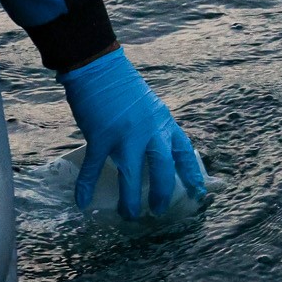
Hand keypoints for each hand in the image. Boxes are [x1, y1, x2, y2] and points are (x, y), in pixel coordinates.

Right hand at [58, 47, 206, 216]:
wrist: (100, 67)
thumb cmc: (123, 87)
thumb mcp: (149, 107)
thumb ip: (154, 129)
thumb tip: (154, 153)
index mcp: (164, 122)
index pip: (184, 152)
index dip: (192, 174)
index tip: (199, 192)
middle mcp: (149, 130)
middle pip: (162, 168)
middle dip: (163, 193)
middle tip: (159, 211)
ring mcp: (125, 134)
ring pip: (132, 175)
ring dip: (130, 199)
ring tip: (129, 215)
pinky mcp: (101, 135)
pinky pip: (94, 166)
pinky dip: (86, 185)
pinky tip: (83, 201)